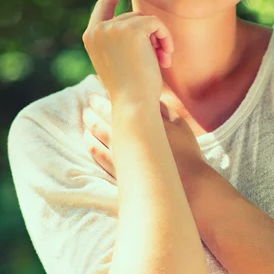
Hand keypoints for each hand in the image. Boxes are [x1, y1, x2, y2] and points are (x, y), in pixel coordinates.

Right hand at [82, 0, 173, 105]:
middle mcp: (98, 30)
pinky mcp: (131, 28)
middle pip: (132, 17)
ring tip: (164, 60)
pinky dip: (165, 38)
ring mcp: (113, 27)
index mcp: (91, 38)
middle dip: (150, 35)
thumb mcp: (121, 60)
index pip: (102, 8)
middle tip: (162, 58)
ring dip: (160, 39)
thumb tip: (141, 23)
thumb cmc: (132, 88)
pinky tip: (166, 57)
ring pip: (146, 20)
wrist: (134, 103)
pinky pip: (155, 23)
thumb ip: (123, 40)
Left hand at [82, 93, 207, 185]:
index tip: (104, 88)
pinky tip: (87, 139)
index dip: (111, 96)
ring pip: (100, 134)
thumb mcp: (180, 126)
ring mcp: (123, 154)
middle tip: (90, 99)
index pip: (122, 105)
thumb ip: (165, 111)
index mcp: (144, 122)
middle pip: (108, 117)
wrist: (187, 184)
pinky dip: (91, 145)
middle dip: (96, 107)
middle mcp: (130, 136)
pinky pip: (100, 156)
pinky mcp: (120, 170)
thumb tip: (151, 99)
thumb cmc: (187, 153)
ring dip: (91, 123)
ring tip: (86, 115)